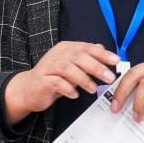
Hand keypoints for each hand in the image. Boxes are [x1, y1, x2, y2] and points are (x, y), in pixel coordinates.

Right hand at [3, 42, 119, 124]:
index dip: (102, 54)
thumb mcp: (72, 66)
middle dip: (96, 67)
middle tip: (109, 77)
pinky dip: (68, 88)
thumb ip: (86, 58)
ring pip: (68, 68)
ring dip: (83, 79)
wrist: (28, 90)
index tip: (116, 61)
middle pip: (78, 57)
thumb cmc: (53, 78)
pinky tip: (75, 94)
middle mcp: (57, 55)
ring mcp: (48, 67)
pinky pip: (56, 83)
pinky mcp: (42, 81)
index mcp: (66, 49)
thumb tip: (103, 49)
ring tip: (93, 89)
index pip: (87, 48)